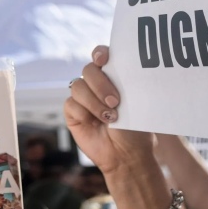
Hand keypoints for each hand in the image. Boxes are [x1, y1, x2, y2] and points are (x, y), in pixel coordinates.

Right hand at [64, 45, 154, 176]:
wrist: (128, 155)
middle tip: (115, 102)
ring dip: (94, 102)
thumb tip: (116, 69)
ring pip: (78, 86)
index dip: (100, 54)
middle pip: (88, 69)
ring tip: (109, 117)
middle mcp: (96, 84)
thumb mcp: (136, 102)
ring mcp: (83, 98)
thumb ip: (125, 83)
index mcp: (114, 77)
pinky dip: (84, 113)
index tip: (104, 60)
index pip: (101, 55)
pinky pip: (71, 104)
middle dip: (101, 84)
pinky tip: (95, 123)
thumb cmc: (137, 128)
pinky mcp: (73, 113)